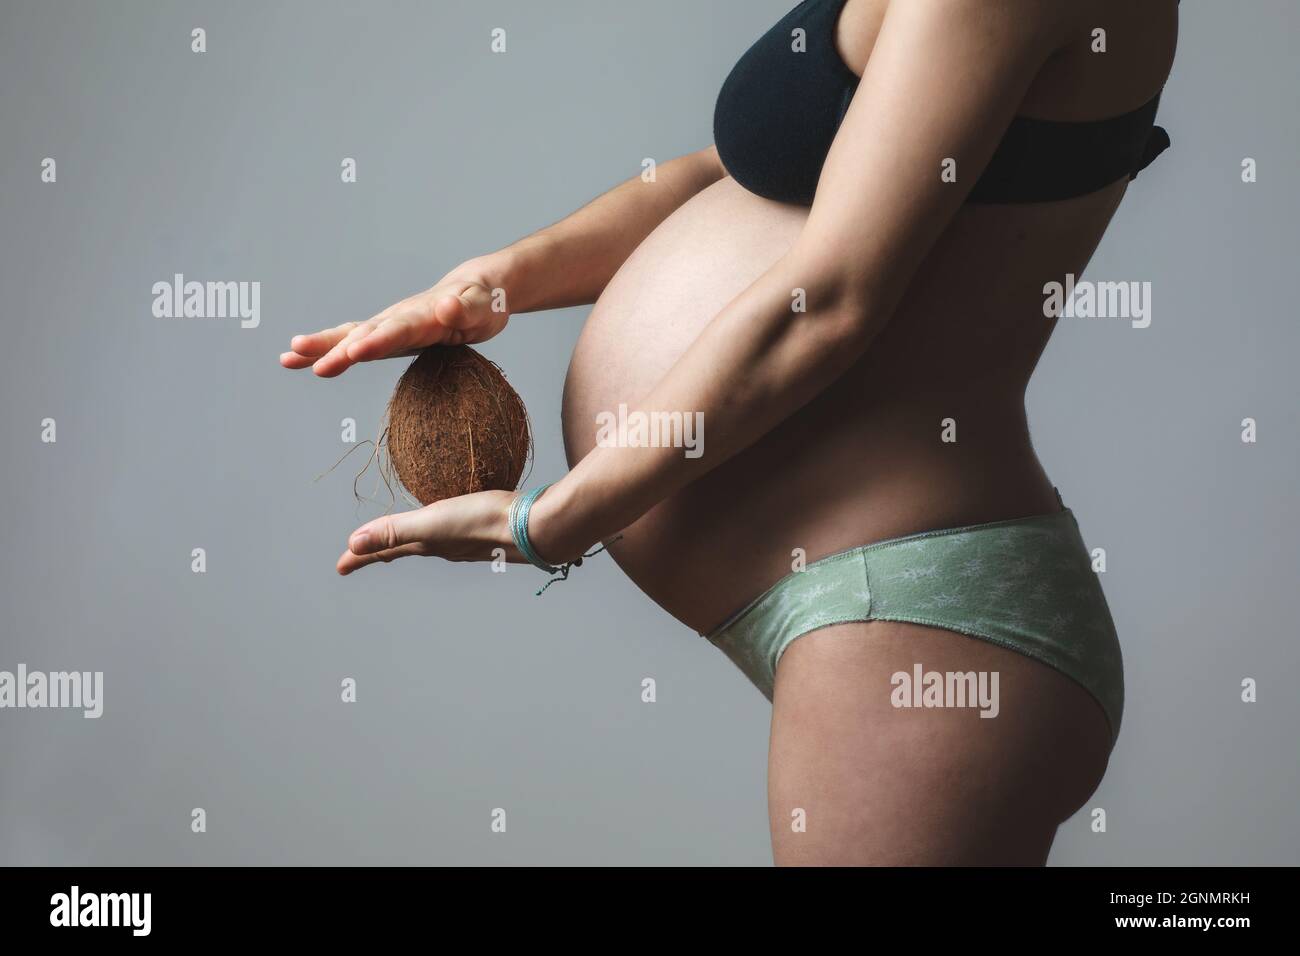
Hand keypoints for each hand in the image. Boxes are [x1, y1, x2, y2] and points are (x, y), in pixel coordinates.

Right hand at [281, 260, 510, 377]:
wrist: (475, 290)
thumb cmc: (484, 301)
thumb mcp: (485, 306)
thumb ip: (467, 308)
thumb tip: (448, 305)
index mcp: (424, 314)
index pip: (398, 329)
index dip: (377, 341)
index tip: (355, 351)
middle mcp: (398, 317)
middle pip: (365, 333)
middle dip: (338, 348)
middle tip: (309, 361)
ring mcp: (388, 324)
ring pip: (350, 335)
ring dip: (321, 346)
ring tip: (289, 357)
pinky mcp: (385, 334)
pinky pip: (350, 341)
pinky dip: (324, 350)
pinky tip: (295, 361)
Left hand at [337, 484, 597, 574]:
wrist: (538, 526)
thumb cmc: (486, 521)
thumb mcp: (433, 523)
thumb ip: (394, 530)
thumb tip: (352, 544)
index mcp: (429, 545)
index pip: (386, 551)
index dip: (361, 557)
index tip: (340, 566)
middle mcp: (446, 546)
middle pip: (404, 549)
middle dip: (381, 551)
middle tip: (361, 555)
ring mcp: (467, 540)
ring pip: (429, 542)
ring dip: (409, 541)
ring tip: (403, 542)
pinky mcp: (488, 527)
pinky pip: (453, 529)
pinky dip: (440, 527)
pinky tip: (453, 520)